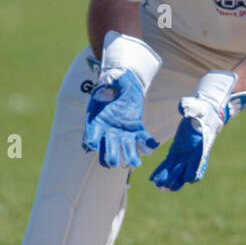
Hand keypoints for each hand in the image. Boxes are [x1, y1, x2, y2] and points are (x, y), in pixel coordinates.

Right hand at [82, 31, 161, 168]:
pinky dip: (148, 144)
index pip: (91, 135)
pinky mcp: (136, 129)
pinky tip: (153, 145)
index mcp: (97, 120)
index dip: (91, 141)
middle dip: (110, 156)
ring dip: (129, 158)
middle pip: (107, 148)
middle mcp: (108, 130)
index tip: (93, 145)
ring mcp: (122, 131)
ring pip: (124, 149)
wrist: (124, 85)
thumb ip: (110, 81)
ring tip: (135, 164)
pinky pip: (142, 140)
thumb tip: (107, 80)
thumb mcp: (111, 80)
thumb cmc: (114, 83)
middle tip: (115, 163)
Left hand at [150, 71, 245, 191]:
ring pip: (176, 171)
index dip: (196, 170)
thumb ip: (190, 108)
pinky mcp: (175, 153)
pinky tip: (153, 179)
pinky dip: (161, 171)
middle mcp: (193, 154)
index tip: (190, 178)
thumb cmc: (202, 110)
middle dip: (176, 180)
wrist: (203, 113)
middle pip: (185, 171)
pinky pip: (168, 165)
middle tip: (165, 187)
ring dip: (169, 180)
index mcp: (201, 145)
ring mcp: (184, 155)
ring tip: (159, 188)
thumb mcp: (197, 107)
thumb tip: (183, 109)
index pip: (200, 162)